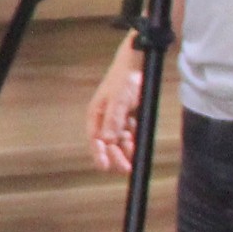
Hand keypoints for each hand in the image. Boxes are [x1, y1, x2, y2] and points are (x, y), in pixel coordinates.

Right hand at [87, 41, 141, 175]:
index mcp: (96, 115)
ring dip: (126, 151)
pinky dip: (134, 142)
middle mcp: (105, 119)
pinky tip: (137, 147)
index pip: (94, 139)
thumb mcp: (118, 100)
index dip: (98, 154)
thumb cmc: (123, 79)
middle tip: (126, 167)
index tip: (104, 167)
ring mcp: (117, 119)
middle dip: (116, 156)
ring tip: (134, 158)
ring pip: (120, 142)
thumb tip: (108, 140)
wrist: (138, 64)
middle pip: (108, 144)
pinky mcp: (129, 118)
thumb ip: (113, 120)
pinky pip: (130, 135)